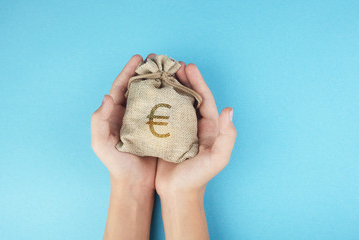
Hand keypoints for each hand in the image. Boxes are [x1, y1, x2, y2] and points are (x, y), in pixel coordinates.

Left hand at [91, 54, 156, 239]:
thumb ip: (99, 121)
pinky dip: (169, 98)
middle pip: (138, 87)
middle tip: (158, 59)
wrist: (135, 182)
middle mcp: (130, 113)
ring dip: (160, 81)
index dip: (128, 71)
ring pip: (152, 95)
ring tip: (171, 70)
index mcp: (115, 113)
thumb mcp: (101, 144)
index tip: (138, 58)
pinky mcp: (158, 127)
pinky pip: (164, 109)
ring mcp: (145, 119)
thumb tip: (107, 96)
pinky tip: (179, 90)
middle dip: (146, 71)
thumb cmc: (117, 164)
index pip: (121, 87)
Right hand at [153, 54, 236, 239]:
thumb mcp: (217, 158)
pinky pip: (162, 113)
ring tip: (160, 72)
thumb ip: (227, 136)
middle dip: (182, 78)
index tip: (189, 66)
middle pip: (189, 96)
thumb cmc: (198, 177)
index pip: (205, 99)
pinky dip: (157, 101)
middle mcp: (195, 124)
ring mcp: (180, 128)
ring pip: (175, 101)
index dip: (198, 81)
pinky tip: (149, 92)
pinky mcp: (166, 134)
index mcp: (209, 127)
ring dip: (169, 86)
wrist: (178, 193)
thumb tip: (229, 110)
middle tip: (172, 63)